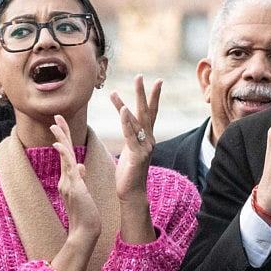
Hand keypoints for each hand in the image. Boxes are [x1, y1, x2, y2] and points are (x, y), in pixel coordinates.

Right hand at [49, 115, 100, 270]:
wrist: (85, 230)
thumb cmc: (86, 214)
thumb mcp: (83, 193)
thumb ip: (80, 179)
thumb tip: (80, 166)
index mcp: (69, 179)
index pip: (67, 154)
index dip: (64, 139)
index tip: (62, 125)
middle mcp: (65, 179)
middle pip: (62, 151)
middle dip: (60, 133)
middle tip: (56, 116)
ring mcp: (68, 183)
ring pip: (64, 157)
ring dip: (60, 140)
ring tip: (56, 124)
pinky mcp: (73, 188)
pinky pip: (68, 169)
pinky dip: (64, 157)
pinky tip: (60, 146)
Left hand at [109, 75, 157, 244]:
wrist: (132, 193)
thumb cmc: (129, 174)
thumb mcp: (129, 151)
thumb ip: (131, 137)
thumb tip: (128, 127)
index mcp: (146, 138)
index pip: (150, 114)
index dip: (153, 97)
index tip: (156, 81)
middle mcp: (149, 140)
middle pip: (147, 112)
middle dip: (144, 93)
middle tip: (141, 76)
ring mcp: (145, 147)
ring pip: (136, 122)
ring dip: (126, 105)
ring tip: (115, 92)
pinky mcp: (138, 155)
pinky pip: (131, 135)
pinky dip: (126, 122)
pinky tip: (122, 110)